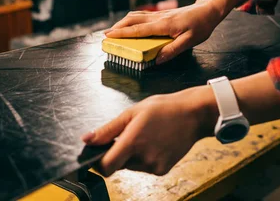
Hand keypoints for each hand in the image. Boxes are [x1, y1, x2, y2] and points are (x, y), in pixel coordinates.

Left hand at [82, 86, 216, 176]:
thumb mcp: (132, 112)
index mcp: (133, 142)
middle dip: (118, 154)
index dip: (99, 163)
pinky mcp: (163, 170)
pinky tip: (155, 143)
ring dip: (132, 156)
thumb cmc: (163, 108)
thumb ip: (108, 129)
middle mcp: (143, 158)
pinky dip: (144, 159)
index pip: (106, 167)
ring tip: (146, 136)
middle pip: (118, 166)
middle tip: (129, 135)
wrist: (193, 115)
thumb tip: (86, 140)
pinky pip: (144, 168)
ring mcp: (154, 166)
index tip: (100, 152)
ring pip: (131, 167)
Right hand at [105, 2, 222, 63]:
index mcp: (164, 25)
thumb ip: (173, 50)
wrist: (208, 10)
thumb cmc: (201, 26)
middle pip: (133, 20)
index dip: (122, 33)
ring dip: (123, 22)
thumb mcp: (190, 41)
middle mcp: (159, 18)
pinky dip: (132, 19)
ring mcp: (159, 15)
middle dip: (118, 27)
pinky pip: (143, 16)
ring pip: (136, 16)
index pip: (139, 30)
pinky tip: (129, 23)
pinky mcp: (162, 15)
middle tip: (106, 35)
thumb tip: (157, 59)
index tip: (109, 36)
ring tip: (114, 30)